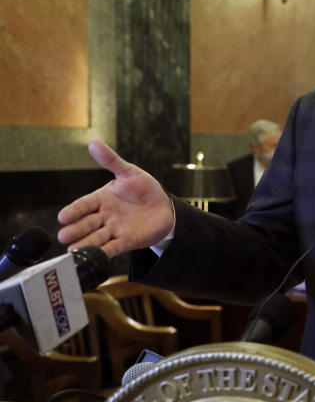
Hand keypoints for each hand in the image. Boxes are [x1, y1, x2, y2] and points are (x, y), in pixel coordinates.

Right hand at [57, 140, 174, 255]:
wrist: (165, 207)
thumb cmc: (144, 188)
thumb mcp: (129, 173)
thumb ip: (112, 161)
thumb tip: (94, 143)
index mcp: (102, 198)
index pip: (84, 204)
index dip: (74, 210)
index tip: (63, 216)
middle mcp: (105, 215)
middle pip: (87, 223)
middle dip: (75, 230)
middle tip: (63, 236)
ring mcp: (114, 229)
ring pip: (97, 237)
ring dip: (85, 243)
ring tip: (72, 250)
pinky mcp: (126, 241)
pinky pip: (113, 248)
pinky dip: (103, 253)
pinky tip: (94, 258)